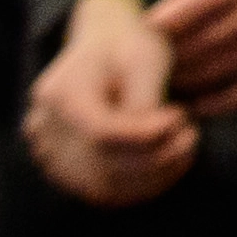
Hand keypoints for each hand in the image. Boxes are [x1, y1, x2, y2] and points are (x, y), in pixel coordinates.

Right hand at [31, 0, 199, 207]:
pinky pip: (106, 191)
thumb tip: (154, 141)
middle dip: (158, 155)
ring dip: (155, 174)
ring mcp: (51, 154)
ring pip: (106, 186)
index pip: (102, 133)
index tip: (181, 117)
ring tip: (185, 146)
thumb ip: (145, 101)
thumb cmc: (127, 45)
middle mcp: (46, 129)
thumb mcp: (143, 57)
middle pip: (104, 163)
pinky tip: (171, 163)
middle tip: (190, 134)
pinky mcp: (67, 171)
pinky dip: (143, 184)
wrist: (102, 46)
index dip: (147, 135)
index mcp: (60, 94)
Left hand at [151, 0, 236, 117]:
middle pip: (187, 50)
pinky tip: (200, 103)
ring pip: (211, 76)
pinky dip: (216, 104)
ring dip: (183, 82)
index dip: (150, 27)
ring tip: (164, 82)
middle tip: (144, 61)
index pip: (174, 17)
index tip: (140, 28)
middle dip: (160, 59)